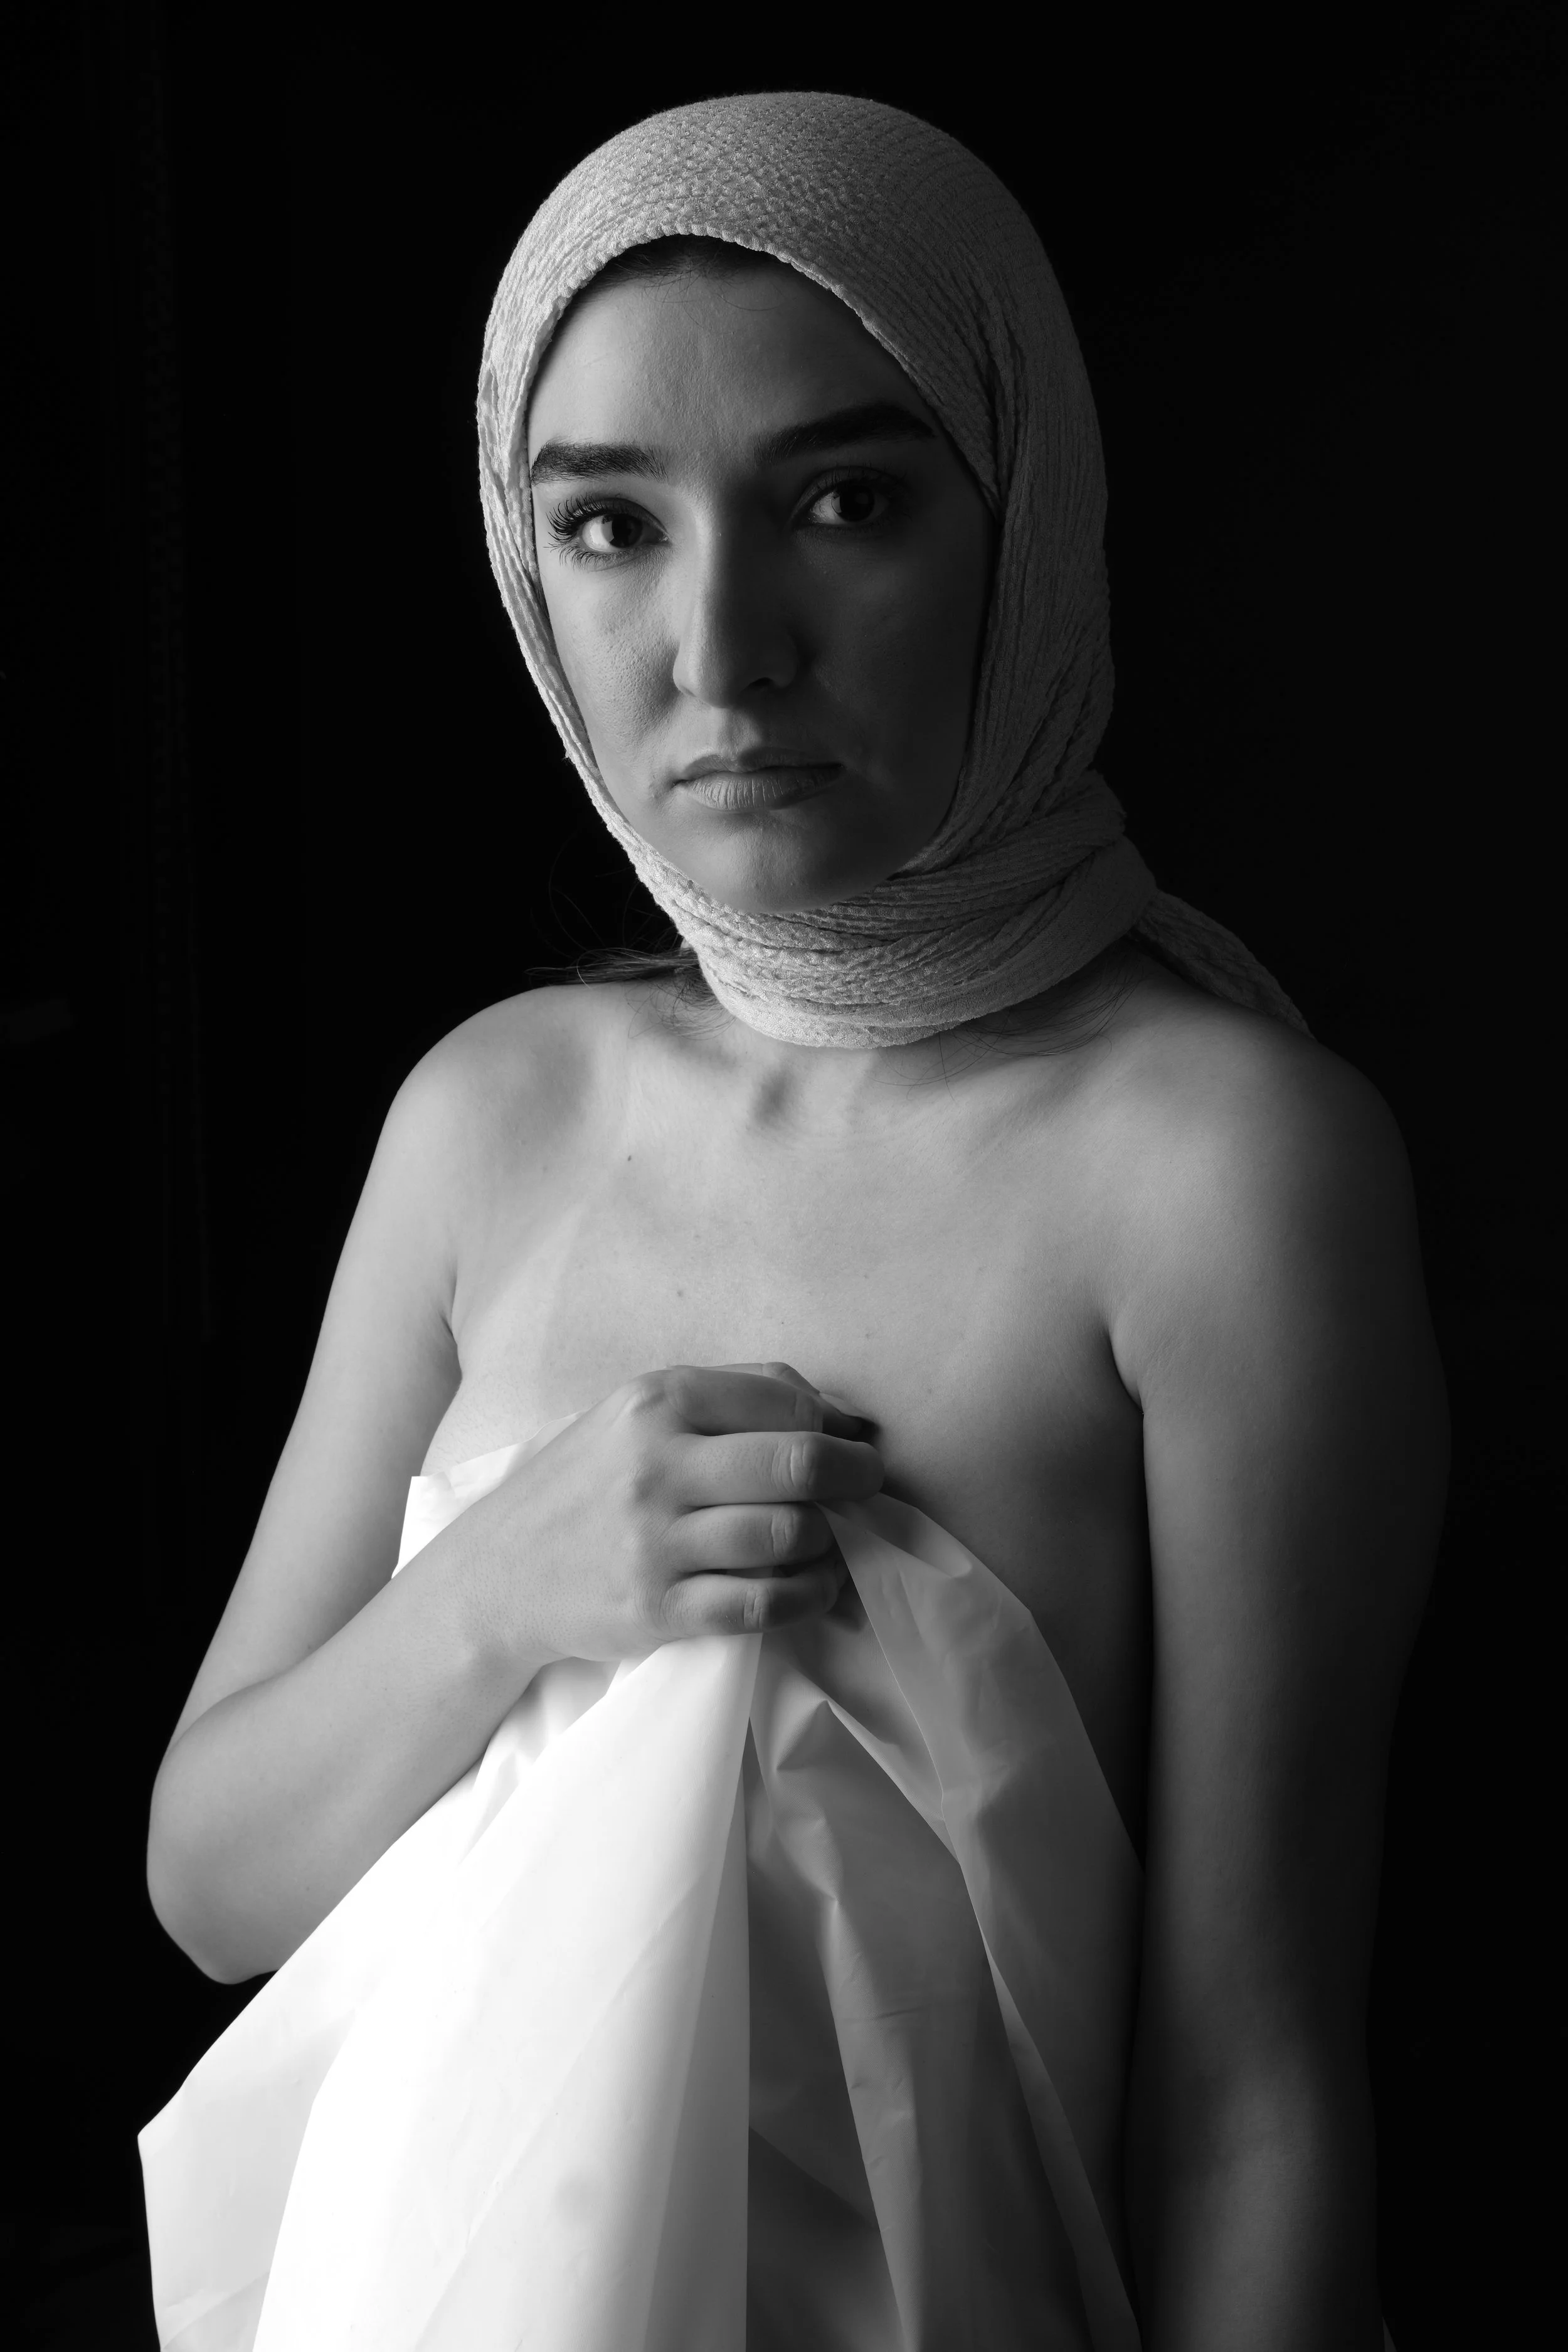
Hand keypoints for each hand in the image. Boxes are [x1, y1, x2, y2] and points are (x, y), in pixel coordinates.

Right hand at [456, 1362, 882, 1666]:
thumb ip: (733, 1394)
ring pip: (788, 1534)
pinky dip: (808, 1596)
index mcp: (658, 1400)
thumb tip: (839, 1412)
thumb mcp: (640, 1412)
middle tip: (867, 1489)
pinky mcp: (657, 1610)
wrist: (499, 1573)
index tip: (855, 1444)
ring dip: (831, 1541)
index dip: (839, 1427)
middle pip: (799, 1463)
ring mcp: (655, 1541)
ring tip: (835, 1541)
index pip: (786, 1402)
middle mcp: (657, 1464)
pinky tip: (816, 1586)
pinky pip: (763, 1604)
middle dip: (855, 1477)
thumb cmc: (590, 1483)